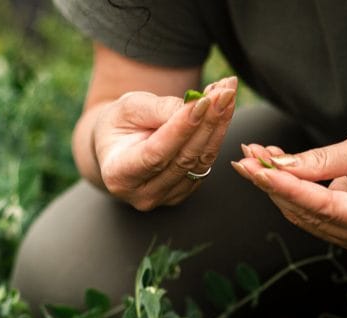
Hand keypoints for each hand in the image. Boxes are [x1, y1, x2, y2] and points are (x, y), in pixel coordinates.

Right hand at [93, 76, 236, 210]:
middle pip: (184, 158)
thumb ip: (159, 109)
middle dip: (208, 122)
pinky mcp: (185, 192)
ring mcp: (166, 198)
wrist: (119, 145)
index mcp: (119, 175)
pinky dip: (217, 134)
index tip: (203, 101)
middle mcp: (143, 194)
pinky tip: (223, 110)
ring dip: (219, 125)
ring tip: (227, 94)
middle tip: (225, 92)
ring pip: (201, 161)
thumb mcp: (129, 108)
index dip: (182, 128)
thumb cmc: (120, 123)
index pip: (156, 154)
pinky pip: (206, 163)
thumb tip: (195, 106)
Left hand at [230, 119, 346, 253]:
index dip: (289, 188)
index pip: (325, 207)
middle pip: (309, 213)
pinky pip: (307, 212)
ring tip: (255, 155)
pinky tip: (271, 164)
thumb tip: (278, 166)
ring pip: (302, 214)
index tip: (259, 170)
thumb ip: (321, 160)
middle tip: (247, 156)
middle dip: (275, 184)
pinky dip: (287, 188)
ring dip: (275, 185)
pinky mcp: (344, 231)